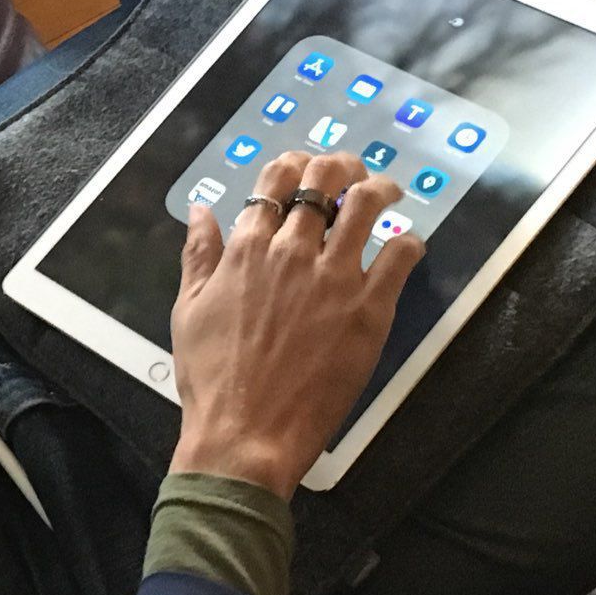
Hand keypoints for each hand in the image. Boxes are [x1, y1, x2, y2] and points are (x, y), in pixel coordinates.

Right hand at [169, 150, 425, 498]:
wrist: (246, 432)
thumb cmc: (211, 377)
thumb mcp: (188, 308)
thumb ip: (199, 254)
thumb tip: (201, 210)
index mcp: (246, 250)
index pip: (275, 180)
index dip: (294, 162)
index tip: (305, 165)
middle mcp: (292, 253)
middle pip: (324, 181)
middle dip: (341, 165)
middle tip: (352, 172)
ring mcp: (334, 278)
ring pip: (367, 205)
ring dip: (380, 189)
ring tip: (388, 192)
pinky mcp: (370, 309)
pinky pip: (401, 255)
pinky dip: (407, 242)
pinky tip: (405, 246)